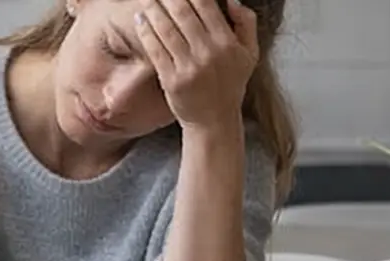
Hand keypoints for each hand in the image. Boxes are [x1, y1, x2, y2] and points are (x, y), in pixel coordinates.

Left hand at [136, 0, 259, 132]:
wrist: (214, 121)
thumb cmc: (230, 83)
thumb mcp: (249, 54)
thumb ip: (246, 23)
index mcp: (228, 42)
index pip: (206, 5)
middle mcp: (209, 53)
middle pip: (183, 12)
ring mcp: (189, 67)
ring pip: (166, 29)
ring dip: (152, 8)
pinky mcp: (171, 79)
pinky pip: (155, 49)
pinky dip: (146, 31)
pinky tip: (139, 19)